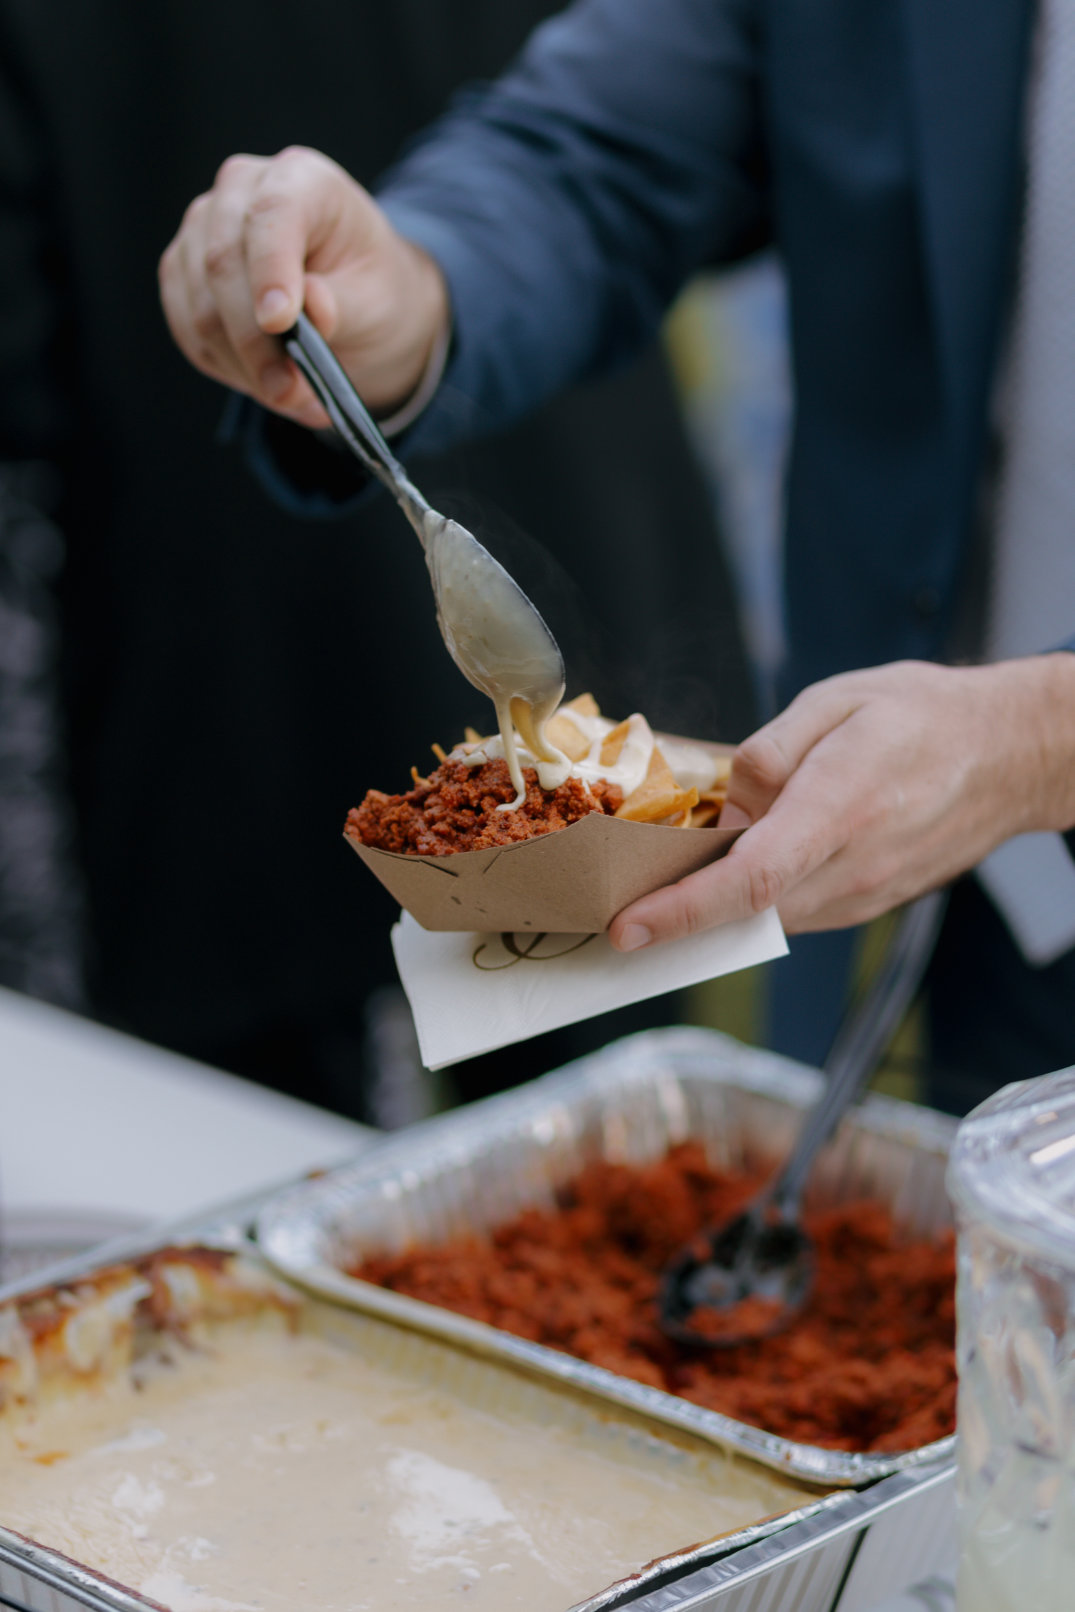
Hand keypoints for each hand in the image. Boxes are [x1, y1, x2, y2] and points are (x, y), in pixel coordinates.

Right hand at [158, 146, 449, 428]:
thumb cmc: (370, 289)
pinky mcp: (183, 274)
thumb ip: (343, 303)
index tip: (280, 323)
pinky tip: (267, 386)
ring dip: (246, 369)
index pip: (273, 212)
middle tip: (291, 393)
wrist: (354, 301)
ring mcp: (203, 230)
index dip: (271, 268)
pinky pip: (190, 333)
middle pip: (223, 265)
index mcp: (301, 178)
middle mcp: (241, 191)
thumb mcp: (378, 299)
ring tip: (294, 399)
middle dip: (256, 342)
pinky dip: (228, 370)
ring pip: (202, 309)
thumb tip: (311, 309)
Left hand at [610, 655, 1074, 948]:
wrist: (1007, 754)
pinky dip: (750, 897)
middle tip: (613, 895)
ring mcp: (863, 896)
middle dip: (675, 912)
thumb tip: (721, 808)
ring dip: (712, 904)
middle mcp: (852, 867)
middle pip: (744, 912)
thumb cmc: (920, 716)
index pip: (749, 878)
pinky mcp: (864, 905)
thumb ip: (767, 756)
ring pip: (764, 917)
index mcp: (840, 809)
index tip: (627, 927)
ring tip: (668, 870)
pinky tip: (733, 860)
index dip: (682, 910)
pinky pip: (791, 910)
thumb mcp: (834, 701)